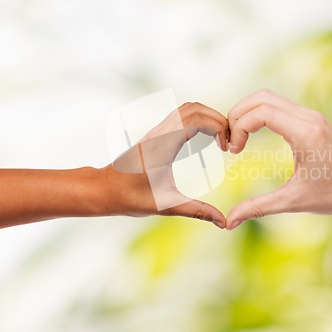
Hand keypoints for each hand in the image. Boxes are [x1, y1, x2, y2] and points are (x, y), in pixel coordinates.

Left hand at [103, 102, 228, 227]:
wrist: (104, 189)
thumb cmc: (131, 198)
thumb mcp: (166, 206)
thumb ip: (197, 211)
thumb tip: (223, 222)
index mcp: (162, 146)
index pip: (195, 119)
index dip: (217, 127)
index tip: (226, 148)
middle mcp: (159, 133)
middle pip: (194, 108)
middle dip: (217, 119)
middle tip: (228, 142)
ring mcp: (156, 131)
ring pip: (187, 108)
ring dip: (208, 117)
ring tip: (220, 139)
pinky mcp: (156, 134)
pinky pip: (181, 116)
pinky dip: (199, 120)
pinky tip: (205, 140)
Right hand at [226, 89, 331, 229]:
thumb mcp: (293, 201)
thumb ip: (258, 208)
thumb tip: (229, 222)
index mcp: (305, 134)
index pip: (262, 112)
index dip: (240, 127)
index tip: (235, 151)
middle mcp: (308, 117)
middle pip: (261, 97)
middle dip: (238, 115)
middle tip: (231, 141)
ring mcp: (310, 115)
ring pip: (268, 97)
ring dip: (247, 113)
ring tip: (238, 138)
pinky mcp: (309, 117)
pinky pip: (277, 105)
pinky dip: (258, 114)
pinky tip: (252, 134)